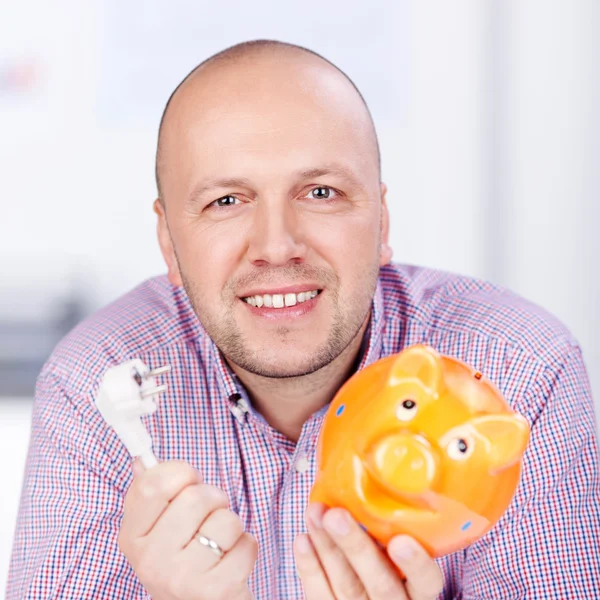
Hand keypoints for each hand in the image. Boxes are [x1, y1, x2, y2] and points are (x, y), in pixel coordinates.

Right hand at [119, 460, 256, 599]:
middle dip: (214, 498)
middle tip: (209, 515)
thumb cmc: (182, 557)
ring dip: (231, 524)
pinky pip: (247, 543)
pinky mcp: (214, 591)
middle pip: (195, 497)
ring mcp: (181, 578)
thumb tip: (140, 461)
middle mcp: (150, 560)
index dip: (180, 472)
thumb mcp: (158, 529)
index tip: (189, 480)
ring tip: (219, 541)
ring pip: (225, 519)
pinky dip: (246, 546)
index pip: (151, 484)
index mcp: (132, 537)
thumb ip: (152, 493)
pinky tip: (230, 560)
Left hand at [294, 503, 443, 599]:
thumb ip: (395, 533)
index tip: (400, 541)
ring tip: (314, 512)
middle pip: (380, 583)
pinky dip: (309, 568)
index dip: (416, 564)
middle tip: (336, 515)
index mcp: (419, 592)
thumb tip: (371, 479)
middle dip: (356, 547)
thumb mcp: (403, 559)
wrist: (369, 599)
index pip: (427, 581)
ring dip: (327, 547)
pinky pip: (320, 597)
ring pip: (347, 586)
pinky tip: (303, 540)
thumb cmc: (389, 570)